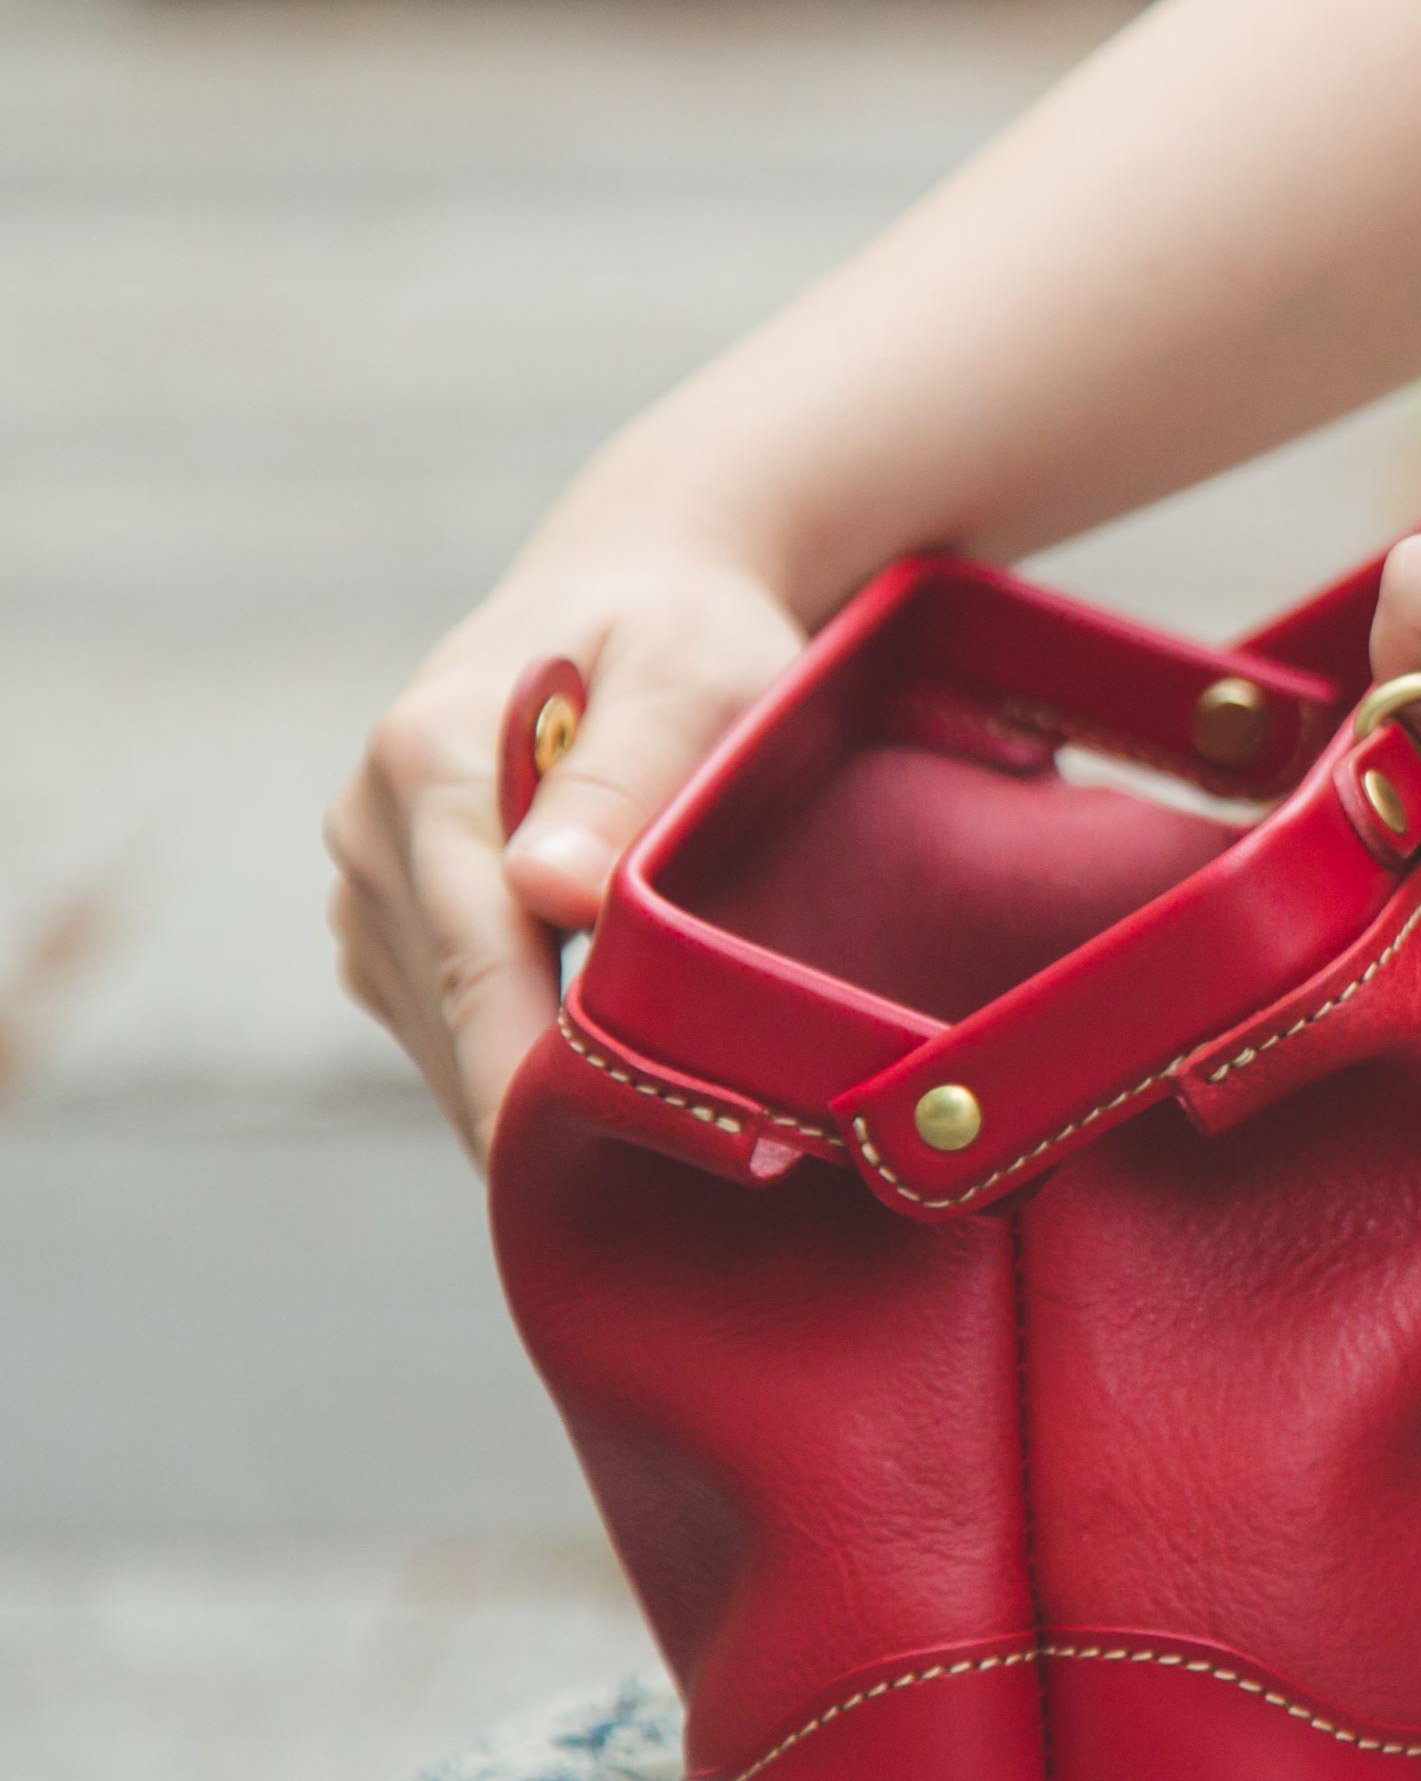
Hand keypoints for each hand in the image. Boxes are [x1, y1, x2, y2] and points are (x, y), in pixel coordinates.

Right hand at [326, 547, 803, 1159]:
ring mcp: (368, 874)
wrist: (636, 588)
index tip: (585, 1181)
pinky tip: (597, 1091)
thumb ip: (626, 777)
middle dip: (546, 1114)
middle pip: (454, 1020)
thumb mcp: (692, 674)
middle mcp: (370, 823)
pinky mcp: (388, 915)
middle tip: (675, 1193)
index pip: (476, 967)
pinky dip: (509, 1063)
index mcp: (429, 761)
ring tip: (658, 1148)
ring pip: (441, 1037)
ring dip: (526, 1096)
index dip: (531, 1087)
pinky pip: (442, 1022)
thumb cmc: (686, 631)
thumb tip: (546, 892)